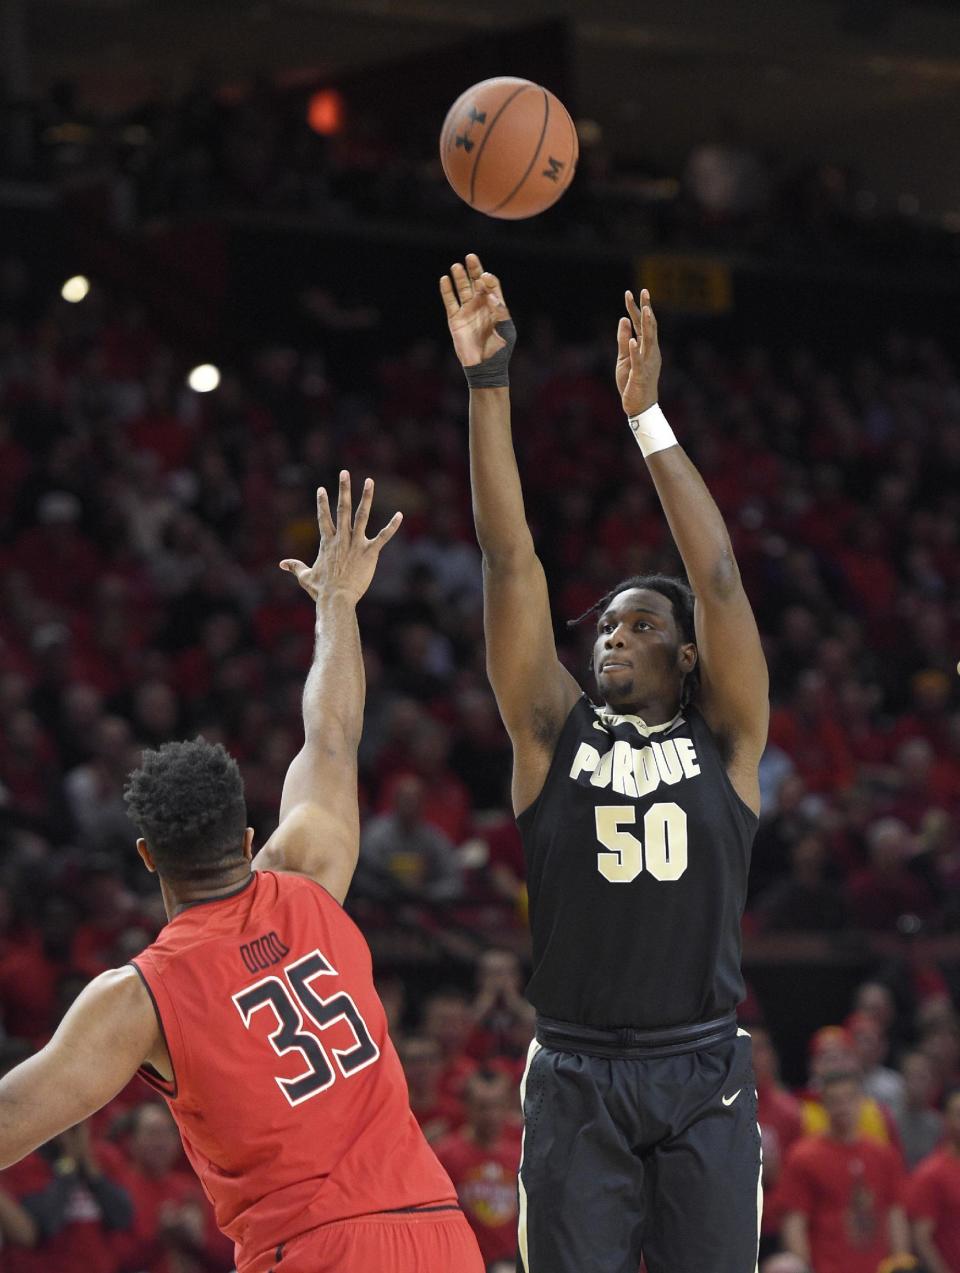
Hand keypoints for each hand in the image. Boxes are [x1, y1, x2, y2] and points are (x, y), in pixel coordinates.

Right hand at [279, 472, 401, 605]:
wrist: (336, 599)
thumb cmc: (321, 590)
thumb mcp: (305, 577)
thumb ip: (295, 567)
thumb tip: (281, 564)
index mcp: (327, 542)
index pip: (323, 518)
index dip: (322, 503)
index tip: (321, 489)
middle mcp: (341, 538)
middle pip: (342, 509)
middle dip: (343, 489)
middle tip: (344, 472)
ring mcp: (356, 543)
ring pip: (362, 515)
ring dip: (366, 497)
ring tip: (369, 481)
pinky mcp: (369, 552)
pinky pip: (383, 537)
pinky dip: (392, 526)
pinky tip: (400, 515)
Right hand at [440, 253, 511, 366]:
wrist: (485, 368)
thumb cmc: (500, 350)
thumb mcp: (506, 330)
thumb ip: (500, 311)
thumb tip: (490, 294)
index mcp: (495, 306)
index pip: (491, 285)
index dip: (488, 279)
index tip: (485, 278)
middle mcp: (481, 305)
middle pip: (476, 282)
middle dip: (474, 269)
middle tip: (470, 257)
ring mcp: (467, 311)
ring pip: (462, 289)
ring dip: (459, 277)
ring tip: (456, 266)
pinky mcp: (455, 320)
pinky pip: (450, 302)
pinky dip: (447, 291)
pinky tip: (444, 280)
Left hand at [616, 288, 661, 416]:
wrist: (639, 406)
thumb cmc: (632, 382)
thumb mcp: (623, 358)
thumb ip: (623, 340)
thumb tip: (623, 319)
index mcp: (646, 347)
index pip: (642, 324)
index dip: (637, 308)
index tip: (632, 292)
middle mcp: (650, 352)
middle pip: (649, 327)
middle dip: (646, 309)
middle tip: (644, 291)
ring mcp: (647, 363)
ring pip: (648, 340)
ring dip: (646, 325)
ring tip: (644, 309)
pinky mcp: (640, 375)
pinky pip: (638, 361)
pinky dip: (636, 350)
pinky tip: (633, 339)